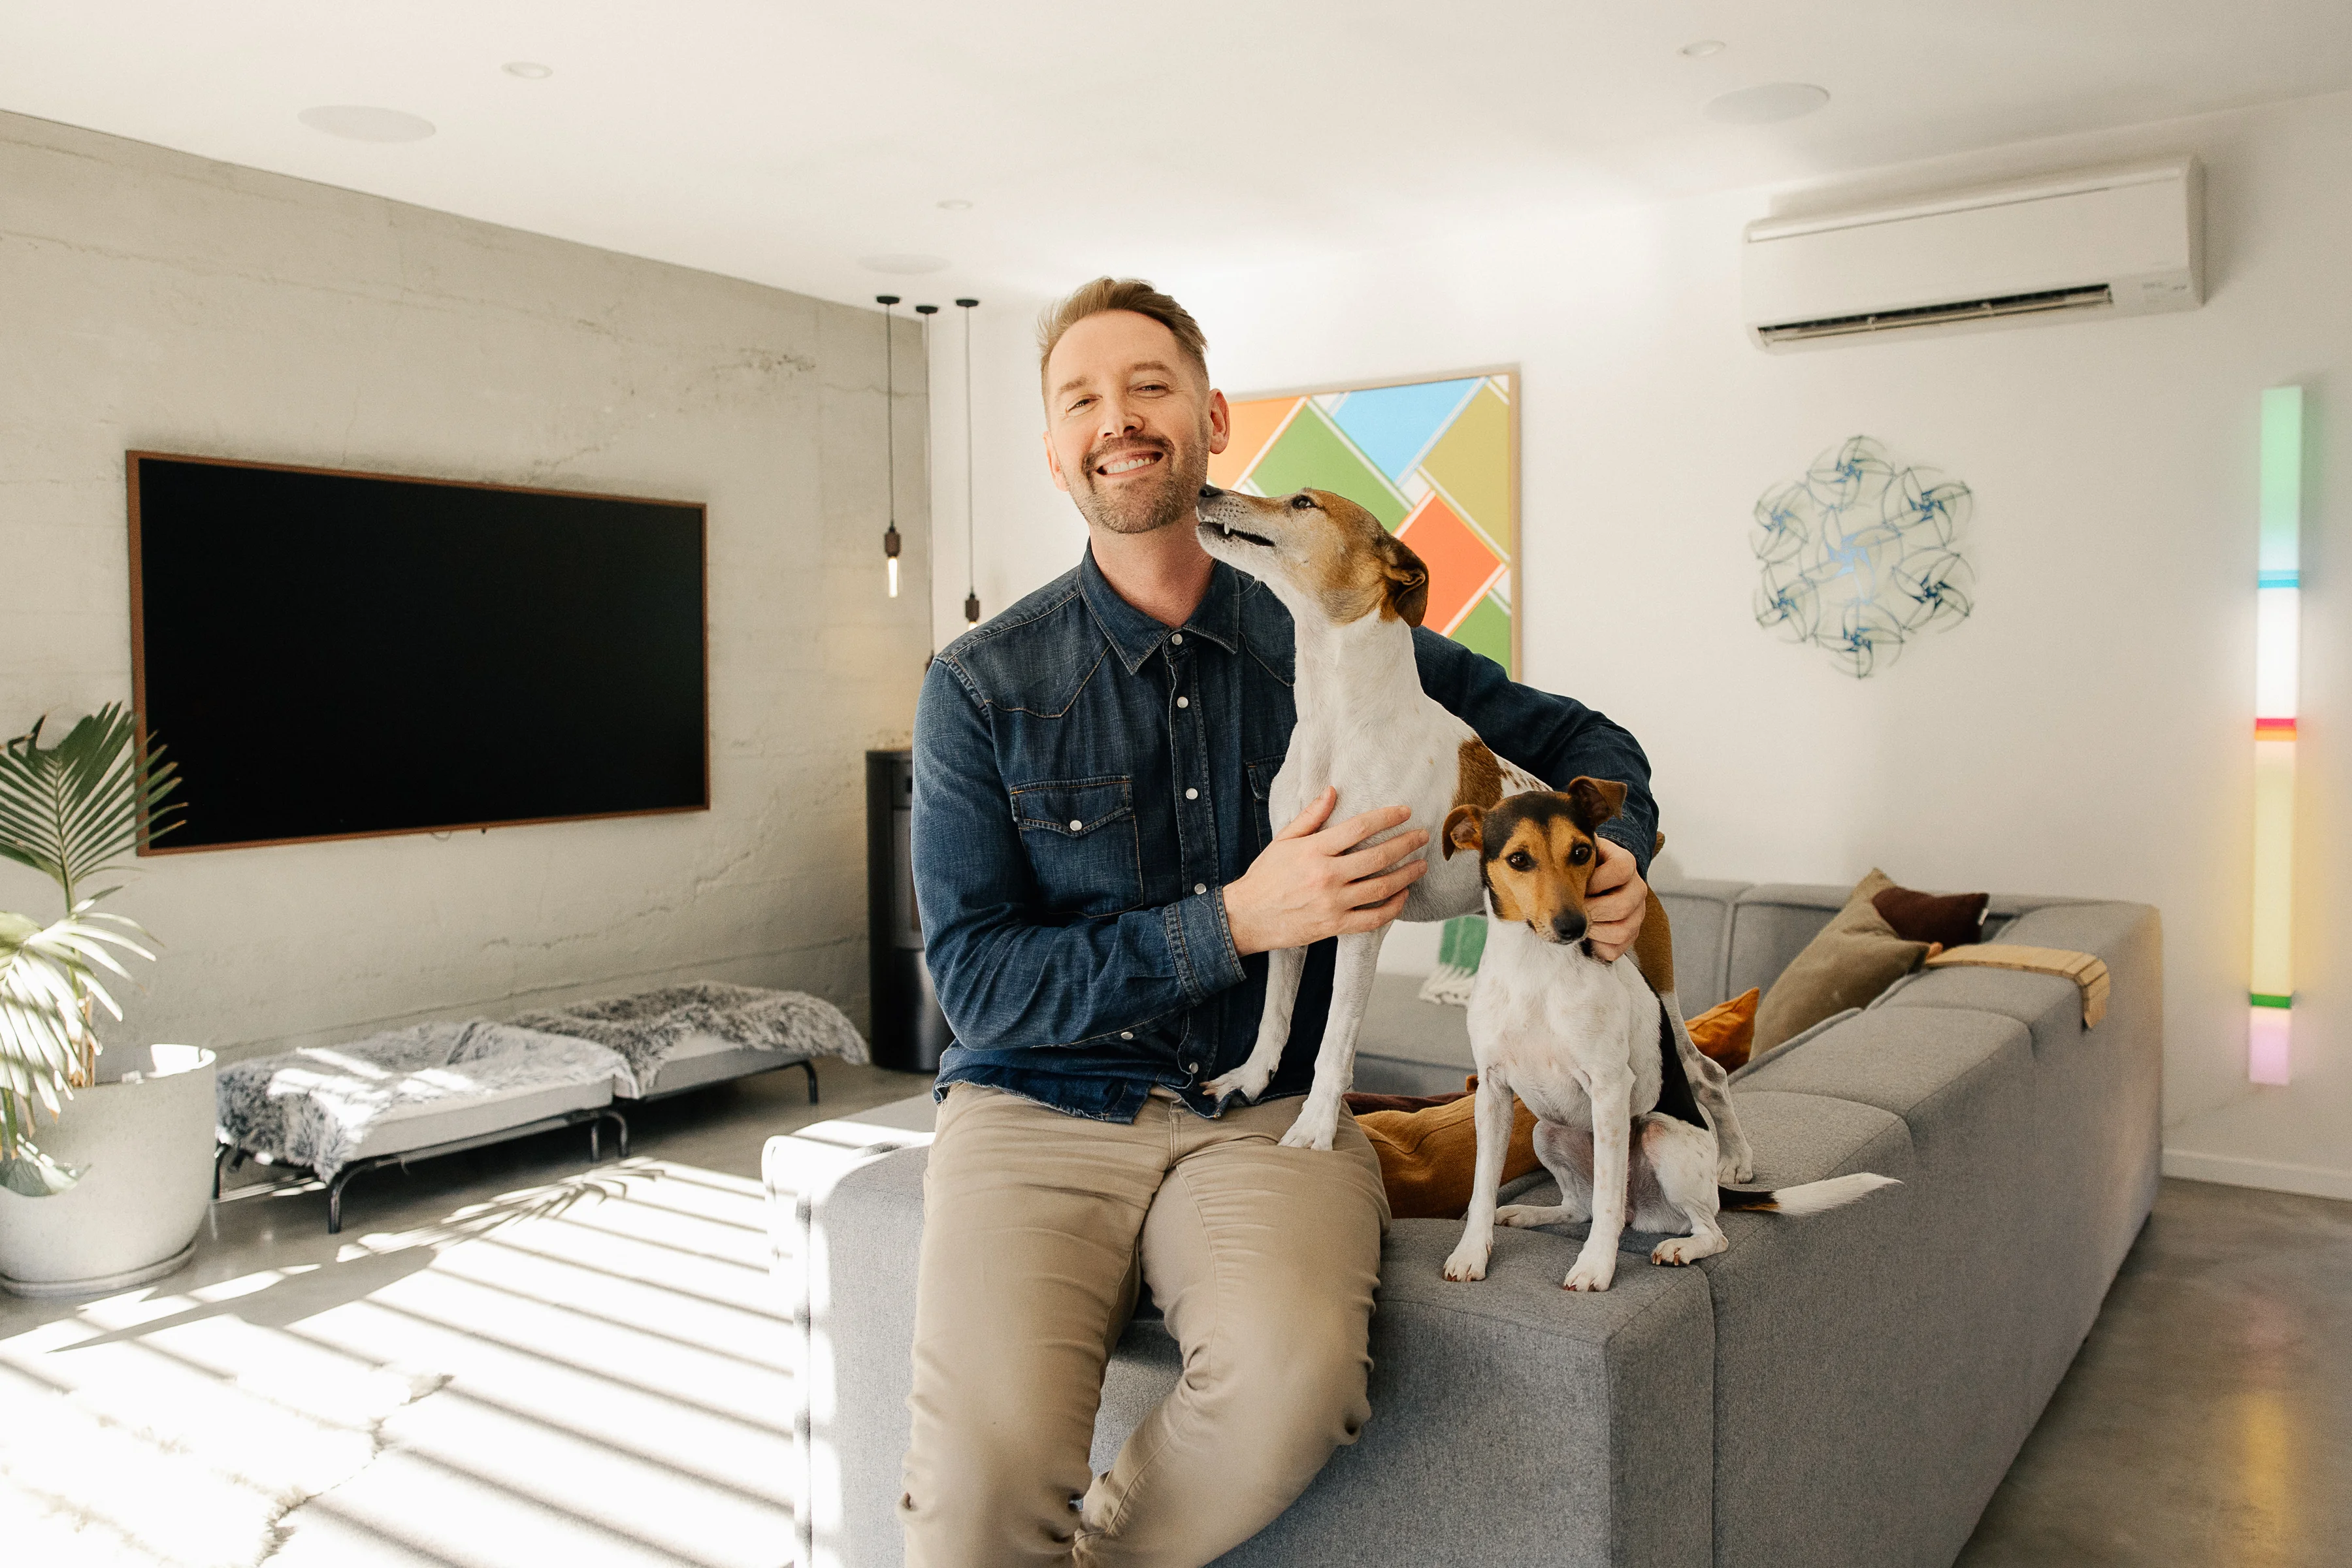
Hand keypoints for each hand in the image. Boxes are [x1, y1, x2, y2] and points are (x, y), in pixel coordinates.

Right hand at [1223, 787, 1429, 955]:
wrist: (1247, 917)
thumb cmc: (1265, 876)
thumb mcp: (1283, 840)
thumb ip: (1311, 816)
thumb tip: (1332, 790)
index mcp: (1314, 850)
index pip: (1359, 827)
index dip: (1387, 817)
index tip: (1405, 812)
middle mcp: (1326, 876)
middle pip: (1378, 856)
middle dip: (1406, 844)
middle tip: (1422, 836)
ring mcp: (1332, 903)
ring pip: (1382, 887)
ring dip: (1407, 875)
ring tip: (1421, 865)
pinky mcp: (1335, 925)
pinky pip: (1373, 918)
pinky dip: (1393, 908)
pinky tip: (1402, 895)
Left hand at [1582, 836, 1646, 961]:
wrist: (1600, 878)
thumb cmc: (1584, 865)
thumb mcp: (1581, 852)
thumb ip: (1571, 854)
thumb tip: (1549, 865)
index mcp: (1626, 863)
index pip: (1619, 871)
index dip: (1594, 881)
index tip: (1576, 884)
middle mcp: (1638, 888)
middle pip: (1620, 906)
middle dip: (1590, 911)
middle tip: (1571, 911)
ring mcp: (1638, 914)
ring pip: (1621, 932)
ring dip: (1593, 931)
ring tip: (1577, 924)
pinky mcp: (1631, 935)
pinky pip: (1616, 950)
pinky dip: (1596, 947)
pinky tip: (1585, 936)